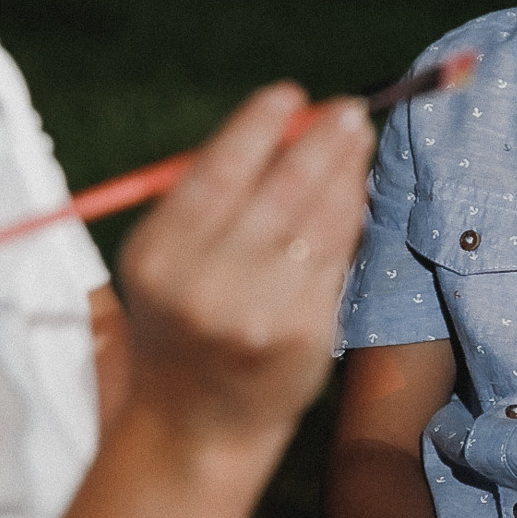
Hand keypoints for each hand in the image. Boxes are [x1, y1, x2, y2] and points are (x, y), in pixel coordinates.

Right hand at [119, 85, 373, 448]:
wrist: (197, 424)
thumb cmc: (184, 317)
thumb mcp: (169, 259)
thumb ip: (213, 194)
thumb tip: (285, 120)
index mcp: (160, 256)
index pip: (215, 173)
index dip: (258, 127)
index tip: (289, 93)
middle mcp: (205, 285)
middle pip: (279, 191)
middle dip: (321, 142)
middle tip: (349, 109)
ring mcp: (259, 313)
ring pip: (318, 220)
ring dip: (345, 171)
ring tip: (356, 140)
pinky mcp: (303, 334)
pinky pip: (337, 256)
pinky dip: (350, 215)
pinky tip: (354, 192)